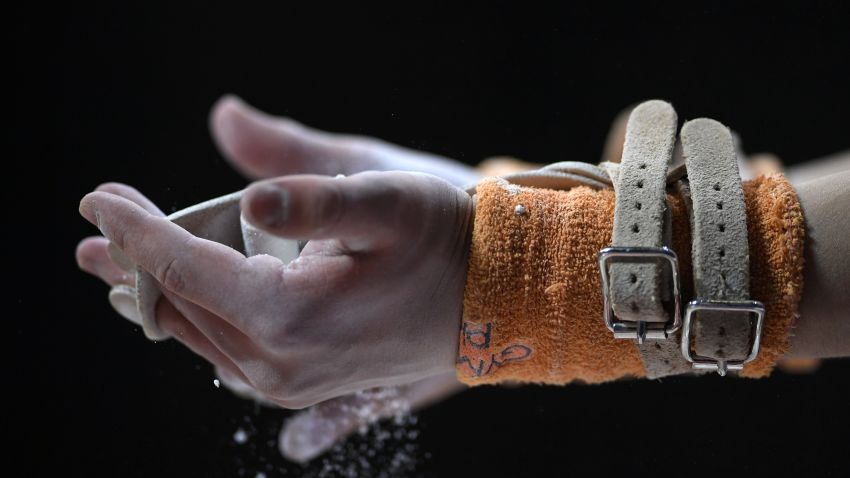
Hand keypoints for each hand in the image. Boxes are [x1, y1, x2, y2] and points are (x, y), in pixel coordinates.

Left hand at [76, 96, 475, 458]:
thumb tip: (249, 192)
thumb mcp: (387, 204)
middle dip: (135, 260)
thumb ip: (314, 198)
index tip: (99, 197)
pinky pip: (224, 351)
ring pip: (197, 332)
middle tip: (102, 225)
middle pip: (179, 305)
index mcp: (290, 317)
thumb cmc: (444, 244)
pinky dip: (196, 316)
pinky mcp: (299, 383)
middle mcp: (279, 363)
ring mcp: (287, 381)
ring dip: (160, 290)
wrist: (490, 300)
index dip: (136, 227)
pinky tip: (184, 297)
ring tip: (123, 261)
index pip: (183, 266)